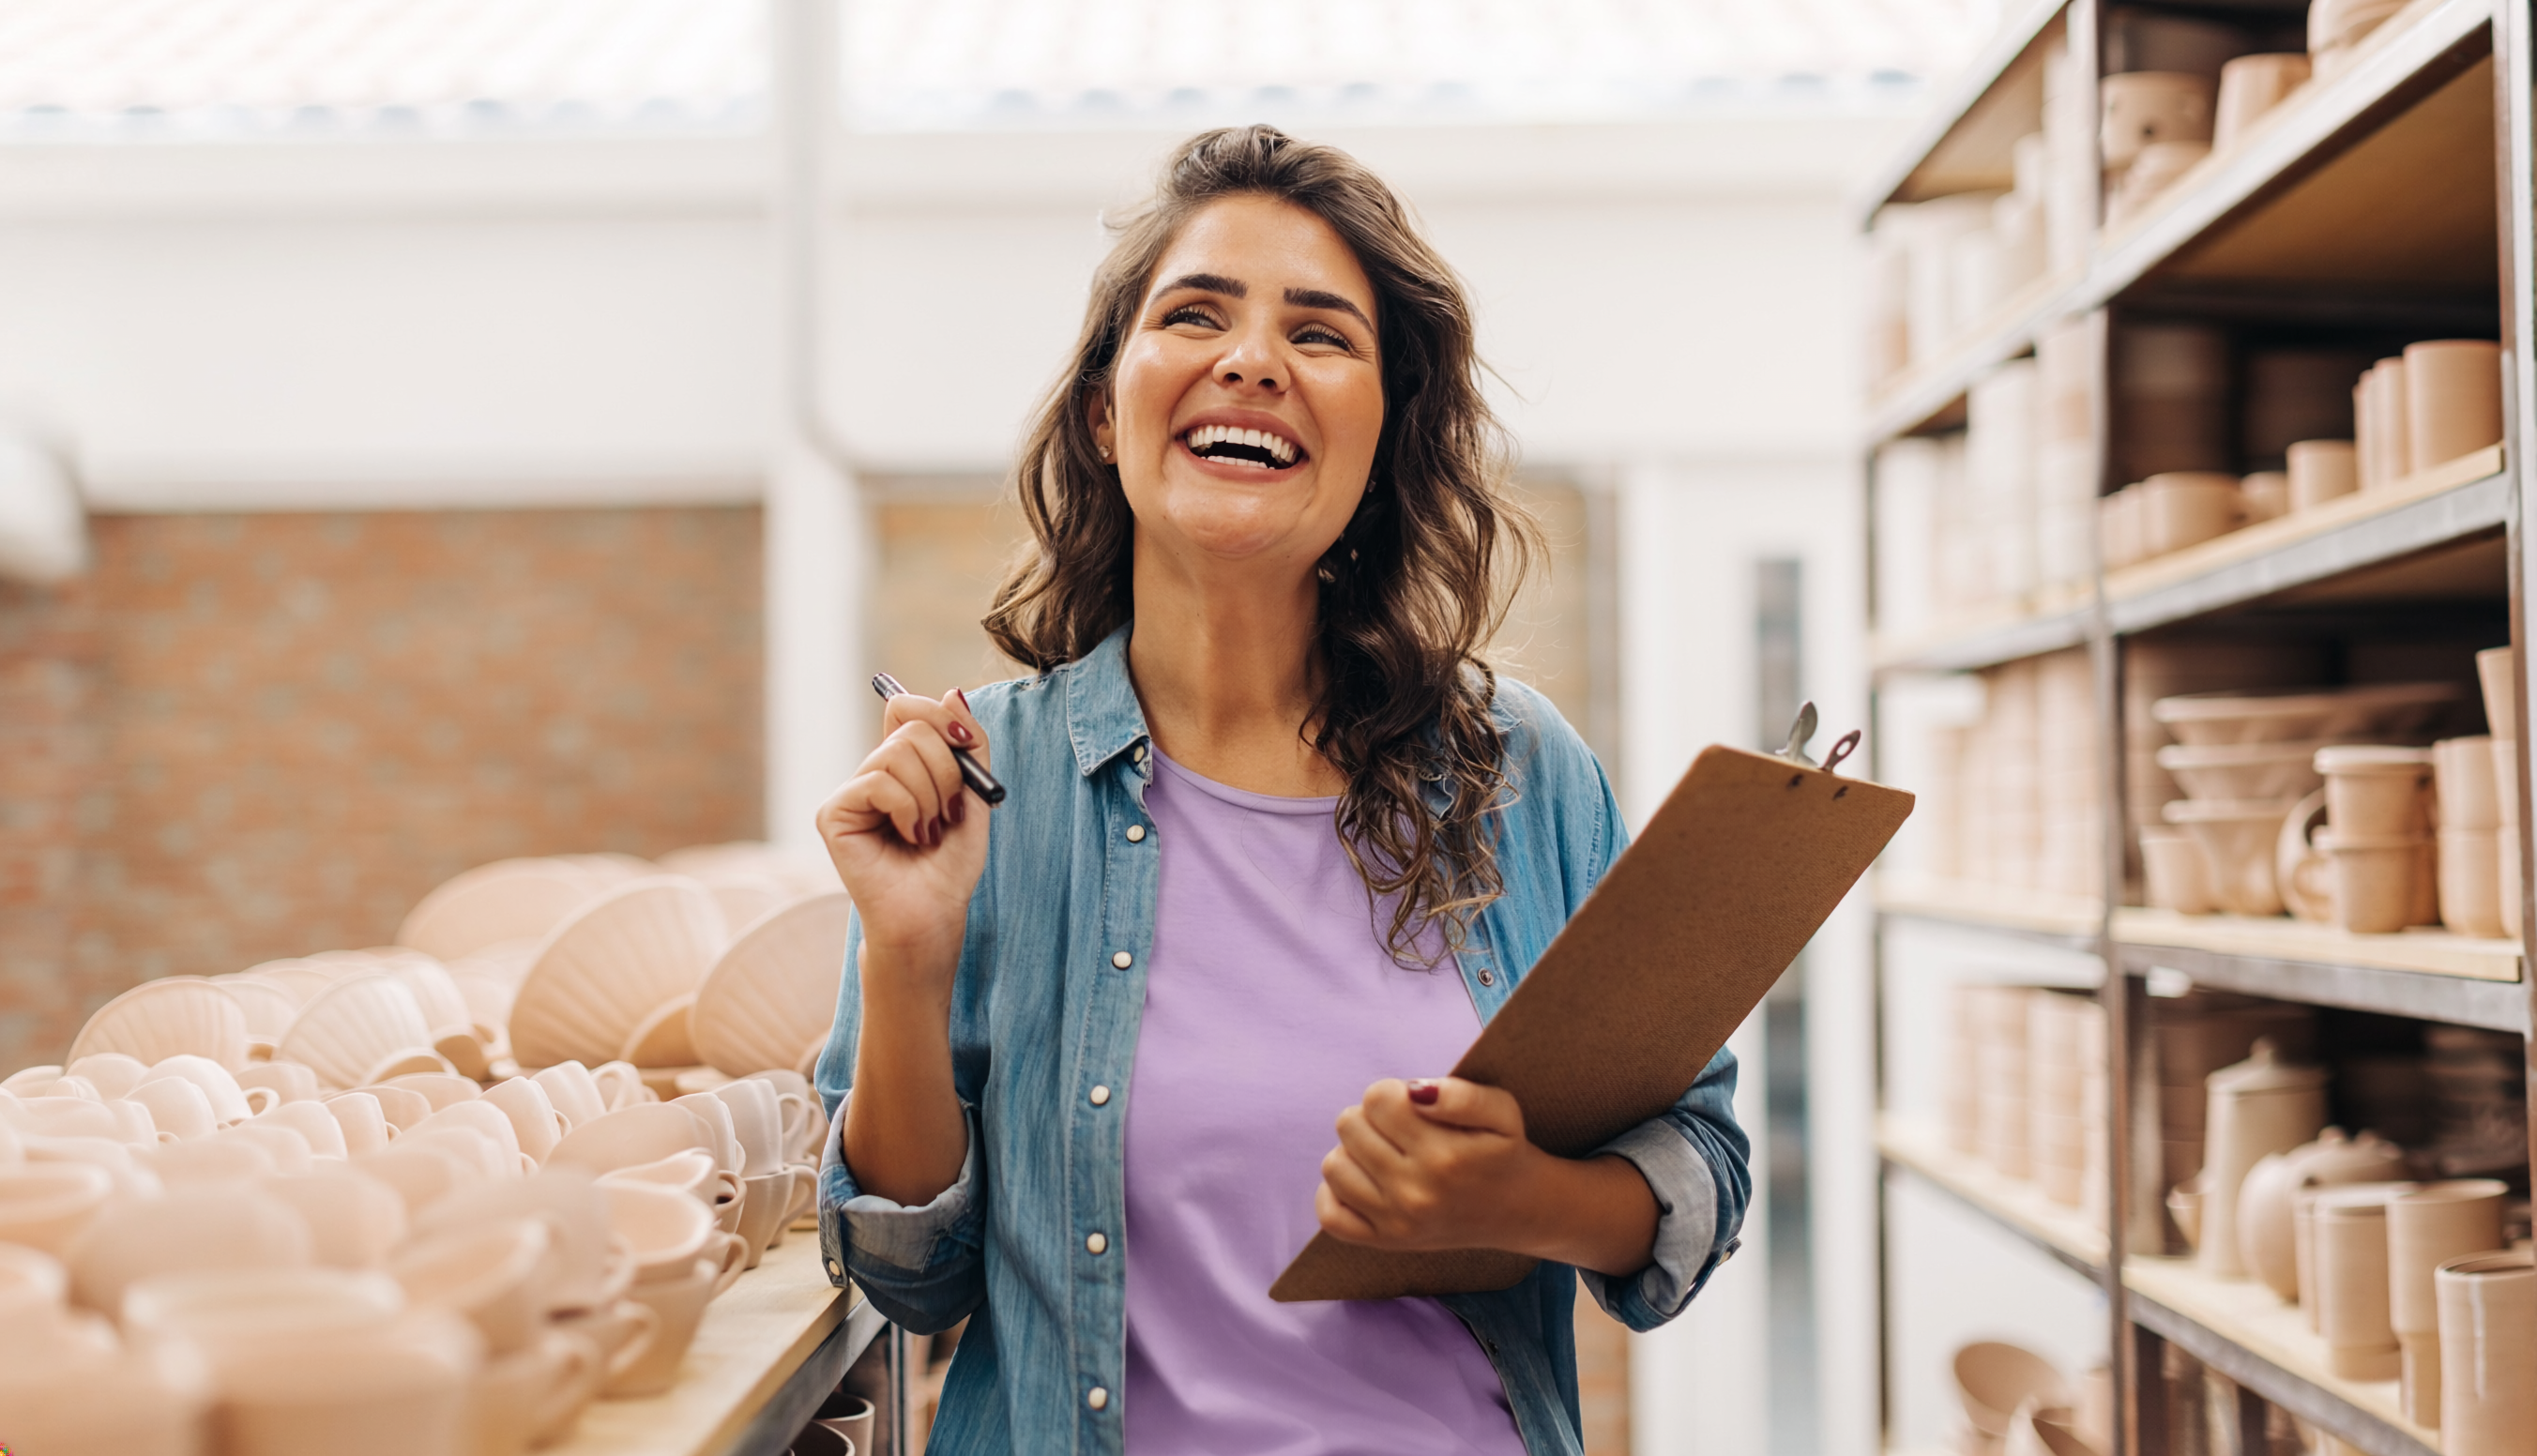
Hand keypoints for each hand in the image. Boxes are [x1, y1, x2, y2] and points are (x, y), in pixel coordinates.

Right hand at [814, 687, 992, 964]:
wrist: (933, 916)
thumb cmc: (950, 865)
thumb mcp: (977, 795)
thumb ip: (969, 745)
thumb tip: (953, 692)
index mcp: (902, 765)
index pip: (907, 706)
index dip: (938, 715)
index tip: (965, 743)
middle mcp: (872, 773)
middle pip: (911, 726)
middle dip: (947, 769)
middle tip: (947, 813)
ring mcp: (850, 792)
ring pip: (897, 753)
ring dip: (930, 796)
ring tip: (928, 833)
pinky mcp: (834, 813)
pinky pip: (880, 782)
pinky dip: (908, 810)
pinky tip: (910, 838)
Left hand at [1314, 1077, 1546, 1253]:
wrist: (1519, 1210)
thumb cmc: (1503, 1151)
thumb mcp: (1503, 1111)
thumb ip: (1462, 1094)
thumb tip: (1414, 1092)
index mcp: (1444, 1157)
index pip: (1377, 1099)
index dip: (1394, 1093)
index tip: (1414, 1106)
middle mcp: (1416, 1193)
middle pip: (1350, 1125)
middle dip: (1373, 1118)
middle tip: (1403, 1130)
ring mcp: (1396, 1223)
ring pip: (1334, 1164)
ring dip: (1355, 1151)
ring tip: (1386, 1153)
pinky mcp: (1384, 1243)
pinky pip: (1330, 1215)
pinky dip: (1337, 1193)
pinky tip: (1366, 1180)